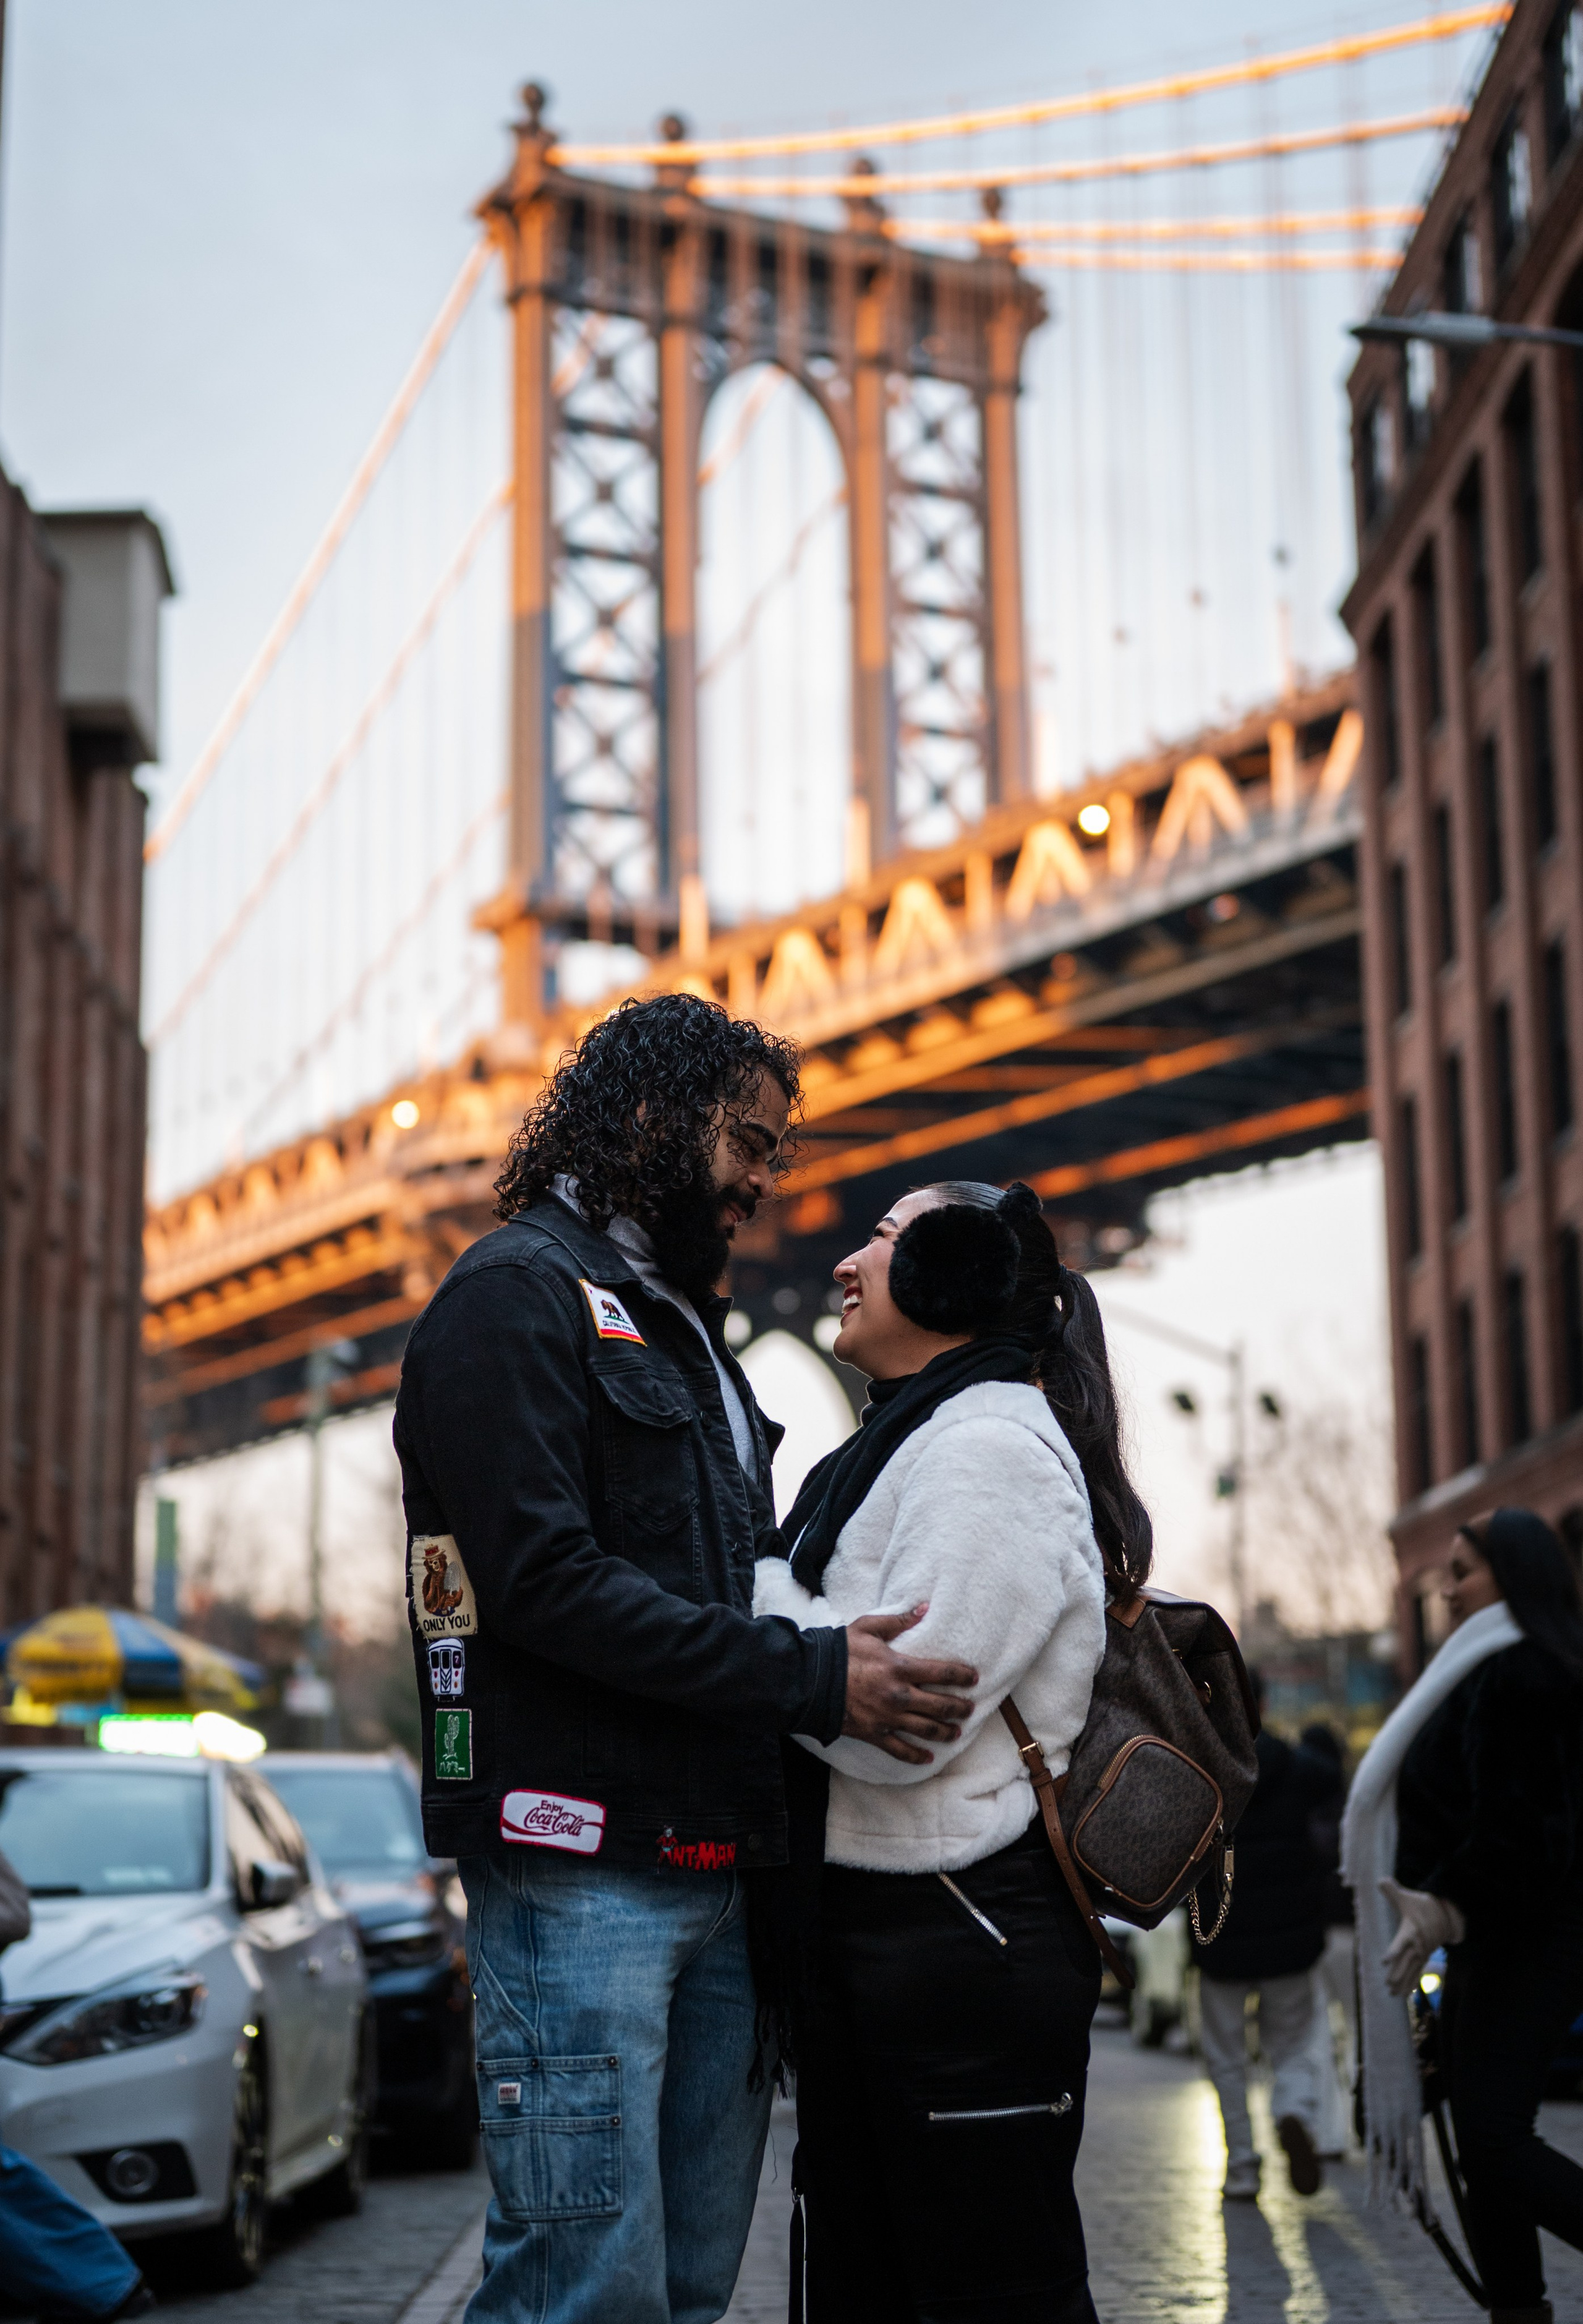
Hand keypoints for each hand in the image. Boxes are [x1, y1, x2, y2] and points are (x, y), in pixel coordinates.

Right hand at [842, 1606, 977, 1765]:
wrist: (810, 1680)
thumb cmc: (839, 1651)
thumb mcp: (868, 1627)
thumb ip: (898, 1620)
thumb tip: (924, 1608)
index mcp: (900, 1668)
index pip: (942, 1673)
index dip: (962, 1676)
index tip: (974, 1678)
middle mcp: (899, 1696)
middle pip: (940, 1706)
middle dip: (959, 1708)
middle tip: (970, 1708)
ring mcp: (888, 1718)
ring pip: (926, 1730)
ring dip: (945, 1732)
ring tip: (956, 1733)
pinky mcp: (875, 1734)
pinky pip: (900, 1750)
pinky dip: (916, 1756)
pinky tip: (928, 1759)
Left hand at [1379, 1876, 1464, 1997]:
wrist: (1446, 1914)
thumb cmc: (1423, 1905)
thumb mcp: (1407, 1896)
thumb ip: (1392, 1890)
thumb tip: (1380, 1880)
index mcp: (1411, 1931)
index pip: (1401, 1943)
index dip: (1393, 1952)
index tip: (1384, 1961)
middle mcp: (1417, 1945)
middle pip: (1406, 1962)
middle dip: (1397, 1974)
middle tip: (1388, 1985)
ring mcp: (1422, 1953)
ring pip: (1411, 1971)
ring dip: (1402, 1982)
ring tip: (1393, 1994)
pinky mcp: (1424, 1957)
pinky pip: (1417, 1973)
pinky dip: (1411, 1984)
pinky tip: (1404, 1994)